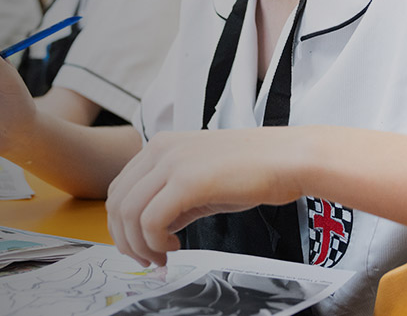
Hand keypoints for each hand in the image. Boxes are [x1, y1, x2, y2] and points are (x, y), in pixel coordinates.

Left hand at [105, 128, 311, 267]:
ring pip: (128, 213)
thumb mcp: (201, 181)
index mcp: (160, 147)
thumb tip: (154, 228)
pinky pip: (150, 220)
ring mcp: (172, 163)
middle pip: (117, 202)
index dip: (122, 225)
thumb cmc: (253, 171)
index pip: (119, 189)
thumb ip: (172, 198)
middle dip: (125, 240)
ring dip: (139, 245)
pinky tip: (175, 247)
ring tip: (161, 258)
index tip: (141, 247)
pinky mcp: (187, 181)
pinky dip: (155, 242)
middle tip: (147, 260)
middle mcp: (160, 150)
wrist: (289, 159)